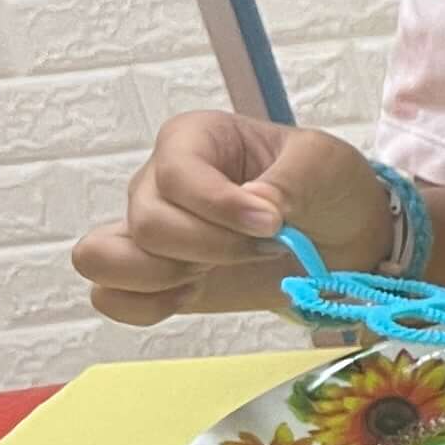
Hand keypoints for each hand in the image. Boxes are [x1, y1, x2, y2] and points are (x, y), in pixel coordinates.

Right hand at [70, 115, 385, 324]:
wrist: (340, 237)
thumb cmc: (326, 186)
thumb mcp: (323, 165)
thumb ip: (289, 181)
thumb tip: (253, 208)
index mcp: (193, 139)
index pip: (175, 174)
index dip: (219, 207)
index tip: (271, 225)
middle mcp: (158, 181)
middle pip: (147, 224)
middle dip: (211, 249)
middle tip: (264, 248)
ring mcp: (147, 231)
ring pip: (103, 259)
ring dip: (165, 278)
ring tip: (215, 272)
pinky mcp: (152, 276)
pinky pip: (109, 297)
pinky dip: (147, 306)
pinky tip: (195, 293)